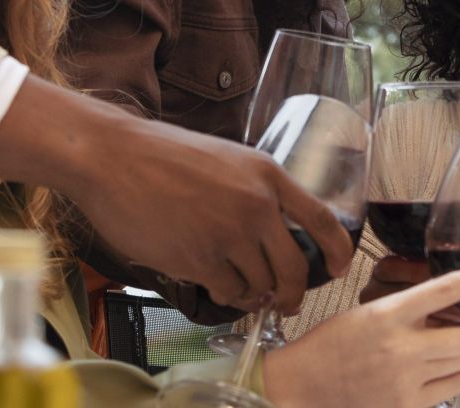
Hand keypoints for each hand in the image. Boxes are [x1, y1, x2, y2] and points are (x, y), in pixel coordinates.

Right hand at [0, 76, 352, 313]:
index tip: (341, 268)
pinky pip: (228, 292)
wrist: (117, 158)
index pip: (320, 218)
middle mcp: (256, 205)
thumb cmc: (166, 156)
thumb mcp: (227, 160)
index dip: (338, 248)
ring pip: (261, 285)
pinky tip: (216, 284)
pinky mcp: (200, 259)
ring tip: (240, 289)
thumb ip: (255, 192)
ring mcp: (229, 234)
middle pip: (295, 267)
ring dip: (254, 295)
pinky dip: (226, 295)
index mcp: (267, 174)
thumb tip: (274, 235)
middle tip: (285, 303)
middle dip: (293, 293)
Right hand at [265, 255, 459, 407]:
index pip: (450, 288)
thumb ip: (410, 310)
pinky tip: (431, 374)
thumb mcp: (369, 312)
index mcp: (391, 313)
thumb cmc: (333, 344)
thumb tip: (453, 309)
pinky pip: (449, 392)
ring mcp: (406, 383)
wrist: (302, 387)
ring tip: (445, 351)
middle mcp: (403, 348)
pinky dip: (450, 381)